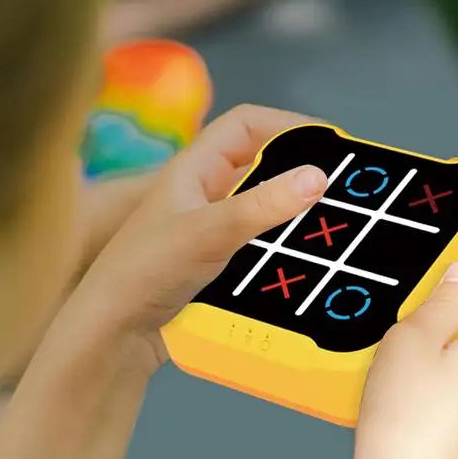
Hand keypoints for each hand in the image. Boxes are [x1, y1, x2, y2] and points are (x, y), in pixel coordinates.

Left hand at [71, 104, 326, 372]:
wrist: (116, 333)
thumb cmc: (146, 271)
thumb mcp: (208, 233)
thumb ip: (261, 206)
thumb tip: (318, 177)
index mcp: (195, 169)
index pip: (248, 125)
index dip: (289, 126)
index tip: (331, 146)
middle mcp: (205, 193)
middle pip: (261, 166)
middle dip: (299, 171)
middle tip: (342, 189)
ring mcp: (211, 228)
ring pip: (263, 207)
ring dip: (294, 212)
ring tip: (333, 224)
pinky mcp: (216, 262)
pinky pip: (259, 242)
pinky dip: (283, 245)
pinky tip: (304, 260)